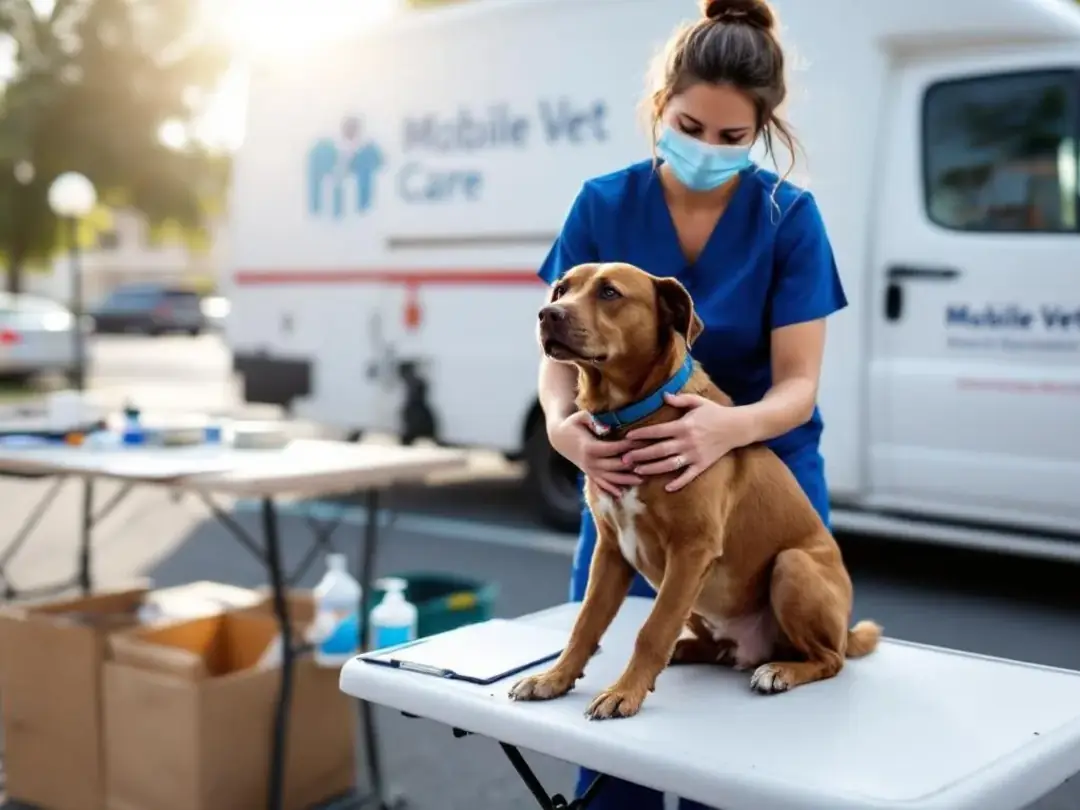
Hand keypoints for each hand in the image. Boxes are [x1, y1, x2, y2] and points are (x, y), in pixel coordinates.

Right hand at [548, 411, 642, 497]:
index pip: (614, 448)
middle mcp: (590, 462)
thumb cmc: (572, 424)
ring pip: (610, 478)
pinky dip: (610, 489)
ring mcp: (590, 470)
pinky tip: (621, 494)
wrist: (559, 437)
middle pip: (615, 466)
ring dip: (626, 480)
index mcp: (590, 447)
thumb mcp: (580, 417)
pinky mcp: (589, 473)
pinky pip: (600, 484)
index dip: (629, 446)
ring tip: (642, 480)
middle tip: (649, 462)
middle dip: (633, 464)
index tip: (644, 442)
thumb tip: (608, 428)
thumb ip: (593, 420)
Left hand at [623, 393, 749, 491]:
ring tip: (637, 471)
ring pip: (669, 464)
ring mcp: (694, 455)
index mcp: (684, 426)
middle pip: (659, 450)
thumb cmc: (715, 413)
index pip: (657, 431)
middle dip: (640, 454)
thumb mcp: (698, 402)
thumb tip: (663, 396)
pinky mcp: (702, 465)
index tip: (628, 437)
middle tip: (624, 459)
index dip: (642, 434)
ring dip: (652, 469)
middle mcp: (687, 442)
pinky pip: (689, 476)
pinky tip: (667, 488)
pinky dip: (679, 483)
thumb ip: (680, 400)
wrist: (737, 427)